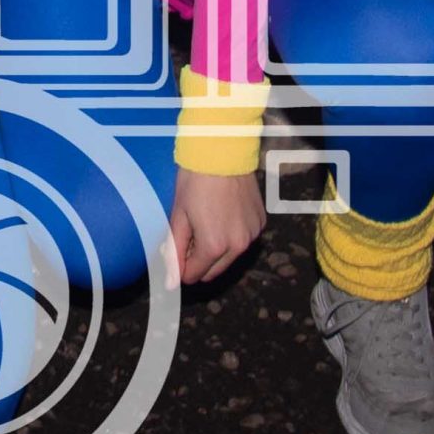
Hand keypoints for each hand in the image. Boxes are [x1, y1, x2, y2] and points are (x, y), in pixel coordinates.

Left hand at [167, 168, 265, 286]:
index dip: (182, 262)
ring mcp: (252, 234)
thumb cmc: (195, 180)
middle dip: (199, 260)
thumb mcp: (179, 216)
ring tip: (208, 220)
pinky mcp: (261, 221)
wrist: (222, 151)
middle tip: (191, 233)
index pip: (193, 274)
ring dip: (217, 248)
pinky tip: (224, 212)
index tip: (178, 245)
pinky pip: (244, 239)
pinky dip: (233, 234)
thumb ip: (175, 251)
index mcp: (214, 246)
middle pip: (213, 272)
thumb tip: (172, 282)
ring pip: (230, 257)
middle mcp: (238, 245)